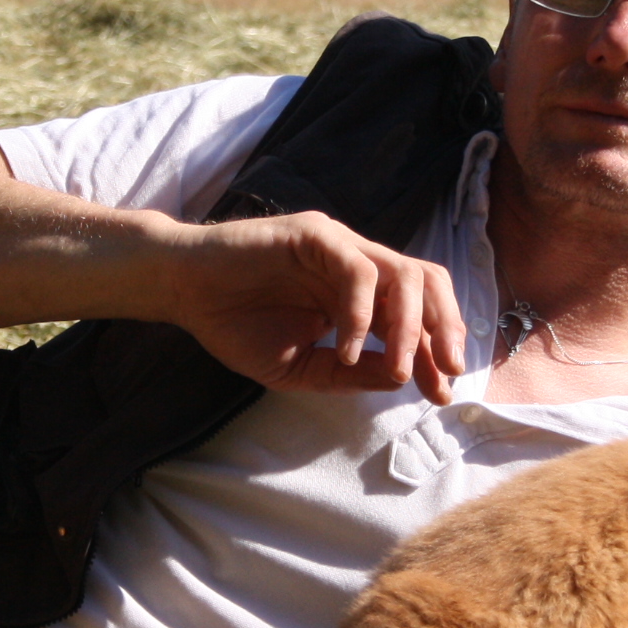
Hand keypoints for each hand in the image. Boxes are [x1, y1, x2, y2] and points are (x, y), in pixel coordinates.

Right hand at [159, 212, 467, 401]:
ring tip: (397, 367)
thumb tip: (399, 378)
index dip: (434, 352)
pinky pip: (358, 269)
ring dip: (409, 325)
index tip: (441, 393)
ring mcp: (339, 246)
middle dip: (444, 329)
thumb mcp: (300, 366)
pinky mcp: (314, 234)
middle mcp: (358, 265)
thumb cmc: (235, 324)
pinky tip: (347, 346)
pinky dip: (361, 312)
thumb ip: (349, 372)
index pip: (417, 315)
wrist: (183, 291)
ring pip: (402, 274)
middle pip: (427, 284)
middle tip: (444, 373)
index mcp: (360, 295)